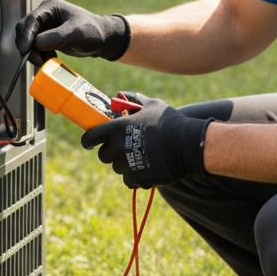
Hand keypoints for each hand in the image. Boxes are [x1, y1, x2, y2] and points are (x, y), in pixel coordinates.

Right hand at [15, 0, 130, 61]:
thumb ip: (56, 37)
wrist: (103, 39)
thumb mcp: (75, 33)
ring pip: (28, 41)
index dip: (25, 36)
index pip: (31, 21)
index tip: (25, 51)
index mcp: (50, 7)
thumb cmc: (92, 31)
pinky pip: (35, 48)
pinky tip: (49, 60)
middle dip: (28, 47)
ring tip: (46, 62)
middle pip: (25, 31)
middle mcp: (45, 15)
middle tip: (37, 61)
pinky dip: (39, 55)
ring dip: (34, 54)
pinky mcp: (47, 37)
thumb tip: (35, 44)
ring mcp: (45, 26)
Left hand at [81, 95, 213, 187]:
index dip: (89, 140)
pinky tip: (148, 167)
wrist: (188, 145)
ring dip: (126, 164)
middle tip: (124, 148)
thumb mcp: (152, 104)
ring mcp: (126, 165)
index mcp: (117, 128)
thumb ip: (134, 100)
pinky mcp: (136, 178)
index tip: (91, 143)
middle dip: (111, 152)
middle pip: (103, 155)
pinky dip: (136, 176)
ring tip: (143, 156)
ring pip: (118, 168)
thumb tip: (120, 95)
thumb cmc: (169, 122)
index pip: (90, 137)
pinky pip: (129, 180)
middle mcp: (117, 147)